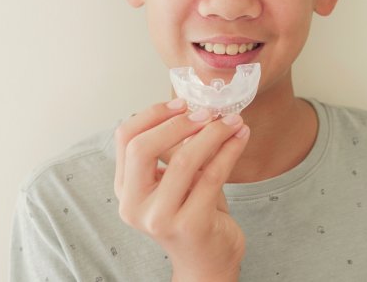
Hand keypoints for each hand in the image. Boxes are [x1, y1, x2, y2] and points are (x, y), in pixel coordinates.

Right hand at [114, 99, 250, 281]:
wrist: (206, 263)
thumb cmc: (192, 214)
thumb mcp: (177, 179)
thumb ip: (176, 148)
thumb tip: (196, 106)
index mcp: (125, 189)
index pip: (126, 138)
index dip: (153, 114)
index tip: (182, 103)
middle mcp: (134, 205)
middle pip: (143, 148)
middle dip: (179, 123)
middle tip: (208, 112)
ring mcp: (160, 218)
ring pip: (183, 160)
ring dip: (213, 134)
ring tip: (233, 121)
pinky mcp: (190, 224)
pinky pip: (212, 176)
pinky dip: (229, 150)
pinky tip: (241, 137)